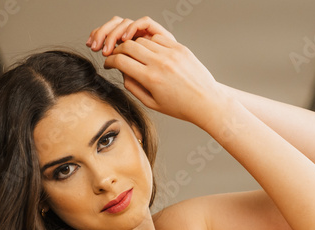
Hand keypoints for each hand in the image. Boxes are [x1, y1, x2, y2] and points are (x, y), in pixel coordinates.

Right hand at [85, 16, 225, 125]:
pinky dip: (149, 42)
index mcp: (151, 79)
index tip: (108, 64)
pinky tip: (149, 52)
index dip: (110, 61)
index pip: (121, 61)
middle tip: (117, 57)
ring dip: (133, 45)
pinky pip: (158, 37)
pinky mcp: (180, 48)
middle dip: (118, 50)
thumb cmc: (180, 106)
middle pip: (129, 46)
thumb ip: (133, 87)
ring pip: (142, 40)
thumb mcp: (151, 103)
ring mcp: (171, 53)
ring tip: (133, 55)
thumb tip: (122, 72)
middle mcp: (160, 63)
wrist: (205, 101)